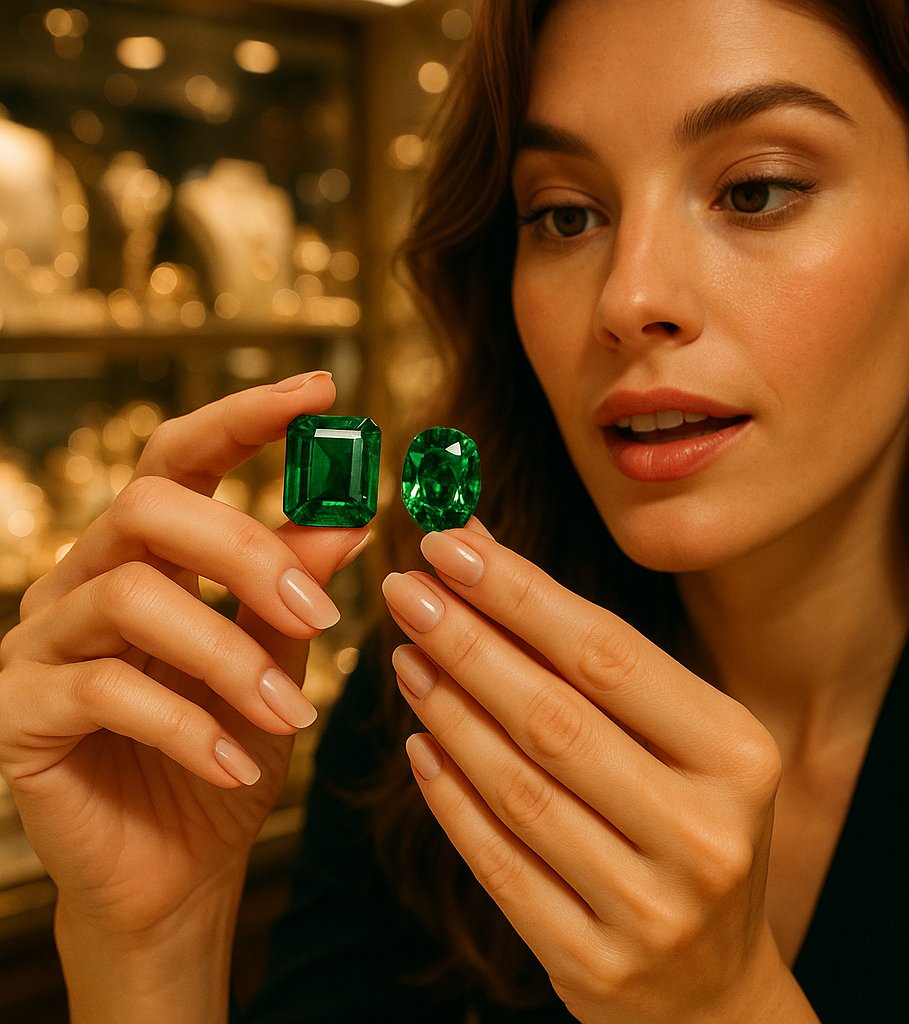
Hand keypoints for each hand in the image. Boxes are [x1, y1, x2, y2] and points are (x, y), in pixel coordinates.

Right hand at [0, 372, 366, 939]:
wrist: (176, 869)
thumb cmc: (230, 751)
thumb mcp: (277, 661)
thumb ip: (295, 586)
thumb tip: (348, 515)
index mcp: (150, 555)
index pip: (182, 456)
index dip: (246, 417)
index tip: (324, 393)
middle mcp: (84, 578)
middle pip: (150, 507)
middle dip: (248, 551)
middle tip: (322, 613)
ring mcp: (40, 641)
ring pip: (130, 596)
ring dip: (229, 655)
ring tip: (291, 714)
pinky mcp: (17, 711)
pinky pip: (103, 691)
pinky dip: (186, 725)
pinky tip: (235, 762)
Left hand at [383, 523, 816, 1022]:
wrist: (713, 987)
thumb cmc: (691, 827)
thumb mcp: (684, 743)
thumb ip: (600, 665)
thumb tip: (487, 562)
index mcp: (739, 753)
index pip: (608, 655)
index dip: (519, 594)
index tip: (451, 543)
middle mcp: (705, 831)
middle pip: (555, 716)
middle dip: (467, 641)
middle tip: (408, 589)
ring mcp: (651, 908)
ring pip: (519, 788)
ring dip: (448, 711)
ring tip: (404, 654)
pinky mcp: (593, 964)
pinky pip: (499, 864)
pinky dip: (449, 797)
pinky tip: (418, 743)